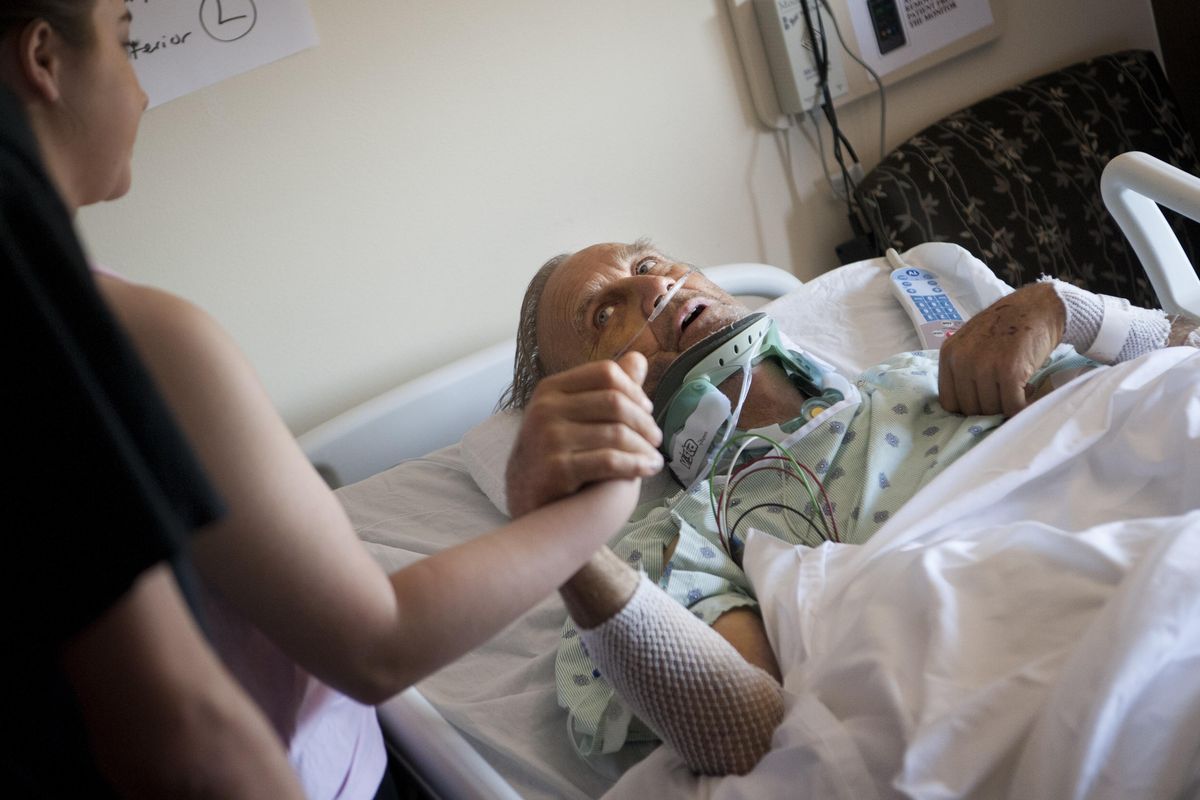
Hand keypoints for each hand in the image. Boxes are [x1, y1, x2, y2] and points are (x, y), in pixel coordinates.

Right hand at [506, 352, 663, 517]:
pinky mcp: (557, 469)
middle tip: (656, 438)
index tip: (647, 410)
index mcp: (550, 389)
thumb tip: (638, 359)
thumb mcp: (572, 414)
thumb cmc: (555, 453)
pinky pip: (610, 461)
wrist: (524, 498)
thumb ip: (605, 388)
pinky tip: (648, 469)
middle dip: (644, 421)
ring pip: (616, 433)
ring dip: (644, 447)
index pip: (605, 373)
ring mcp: (548, 438)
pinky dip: (636, 465)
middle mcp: (545, 409)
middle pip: (615, 402)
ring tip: (655, 458)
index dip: (634, 390)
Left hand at [938, 283, 1065, 416]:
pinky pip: (1013, 406)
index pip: (949, 402)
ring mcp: (985, 366)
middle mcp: (962, 361)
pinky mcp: (1010, 371)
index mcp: (948, 355)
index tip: (985, 401)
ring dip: (1007, 405)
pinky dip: (1022, 406)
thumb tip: (964, 407)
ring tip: (1018, 388)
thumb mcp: (970, 343)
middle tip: (1006, 392)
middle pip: (971, 409)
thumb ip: (962, 369)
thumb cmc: (1005, 327)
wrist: (1037, 307)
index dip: (968, 408)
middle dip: (990, 407)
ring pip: (992, 410)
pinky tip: (1029, 390)